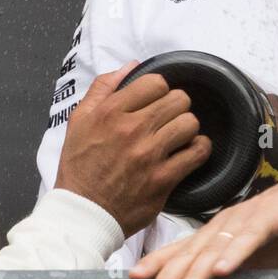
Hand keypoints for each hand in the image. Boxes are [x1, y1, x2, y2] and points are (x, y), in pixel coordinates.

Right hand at [54, 63, 210, 236]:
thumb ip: (104, 87)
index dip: (159, 89)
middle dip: (176, 106)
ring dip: (187, 127)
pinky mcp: (163, 179)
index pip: (155, 82)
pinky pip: (197, 153)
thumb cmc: (80, 166)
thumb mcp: (78, 120)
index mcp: (110, 112)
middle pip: (178, 99)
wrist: (84, 213)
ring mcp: (149, 155)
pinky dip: (199, 149)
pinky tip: (190, 150)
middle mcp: (131, 130)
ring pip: (190, 123)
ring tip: (178, 135)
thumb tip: (132, 65)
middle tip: (169, 118)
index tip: (156, 100)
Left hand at [129, 170, 277, 278]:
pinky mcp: (272, 218)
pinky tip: (221, 271)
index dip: (158, 262)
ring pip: (216, 248)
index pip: (183, 249)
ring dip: (196, 273)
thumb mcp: (255, 256)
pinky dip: (235, 255)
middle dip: (169, 276)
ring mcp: (248, 218)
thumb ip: (233, 270)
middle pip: (193, 252)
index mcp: (220, 232)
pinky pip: (250, 239)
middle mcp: (227, 223)